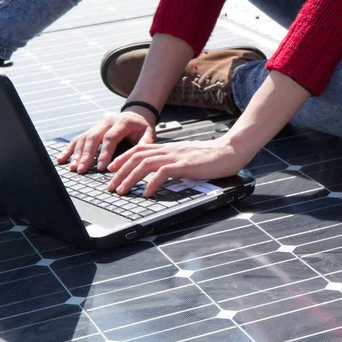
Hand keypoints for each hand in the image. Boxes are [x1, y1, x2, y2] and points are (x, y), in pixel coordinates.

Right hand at [56, 108, 155, 172]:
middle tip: (82, 169)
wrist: (136, 115)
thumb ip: (145, 143)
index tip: (102, 168)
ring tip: (74, 167)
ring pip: (84, 138)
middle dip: (87, 155)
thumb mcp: (149, 132)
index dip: (105, 152)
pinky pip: (78, 138)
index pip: (110, 137)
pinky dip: (70, 149)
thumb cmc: (142, 128)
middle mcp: (107, 120)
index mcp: (122, 121)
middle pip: (94, 137)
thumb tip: (139, 157)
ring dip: (77, 153)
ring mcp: (97, 124)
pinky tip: (62, 159)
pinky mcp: (91, 128)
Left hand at [106, 138, 244, 195]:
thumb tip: (162, 173)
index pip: (139, 149)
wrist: (231, 151)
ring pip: (145, 164)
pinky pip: (163, 172)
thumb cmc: (212, 157)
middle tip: (110, 186)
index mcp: (169, 148)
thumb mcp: (188, 158)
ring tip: (121, 190)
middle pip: (137, 156)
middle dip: (120, 171)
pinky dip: (152, 183)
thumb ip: (174, 162)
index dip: (122, 158)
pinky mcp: (185, 165)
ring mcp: (177, 157)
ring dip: (130, 178)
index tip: (111, 169)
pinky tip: (147, 193)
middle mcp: (169, 150)